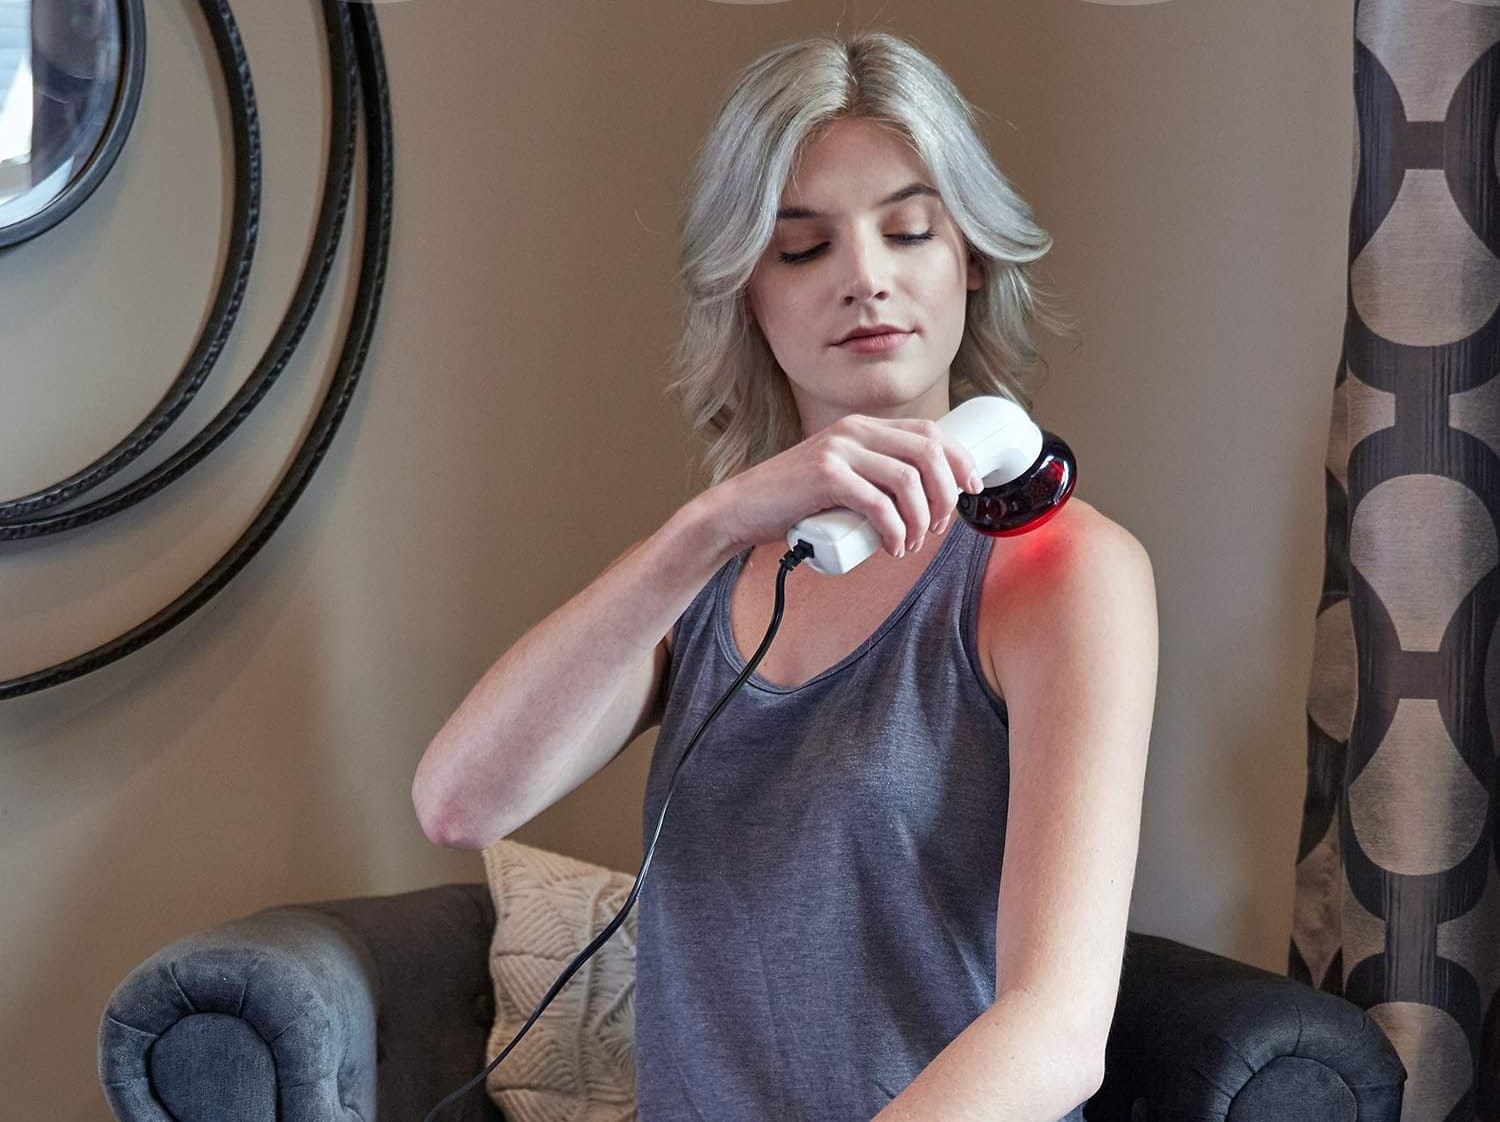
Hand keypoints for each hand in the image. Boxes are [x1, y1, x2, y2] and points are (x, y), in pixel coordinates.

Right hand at [702, 413, 986, 559]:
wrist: (742, 509)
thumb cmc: (794, 502)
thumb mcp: (840, 478)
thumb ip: (872, 476)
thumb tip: (925, 499)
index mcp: (862, 426)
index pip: (929, 432)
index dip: (959, 460)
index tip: (970, 491)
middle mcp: (853, 430)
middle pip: (927, 453)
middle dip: (945, 494)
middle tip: (938, 527)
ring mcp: (839, 450)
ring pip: (908, 480)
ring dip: (921, 519)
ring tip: (911, 543)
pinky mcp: (825, 476)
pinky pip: (879, 504)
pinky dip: (896, 531)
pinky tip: (894, 547)